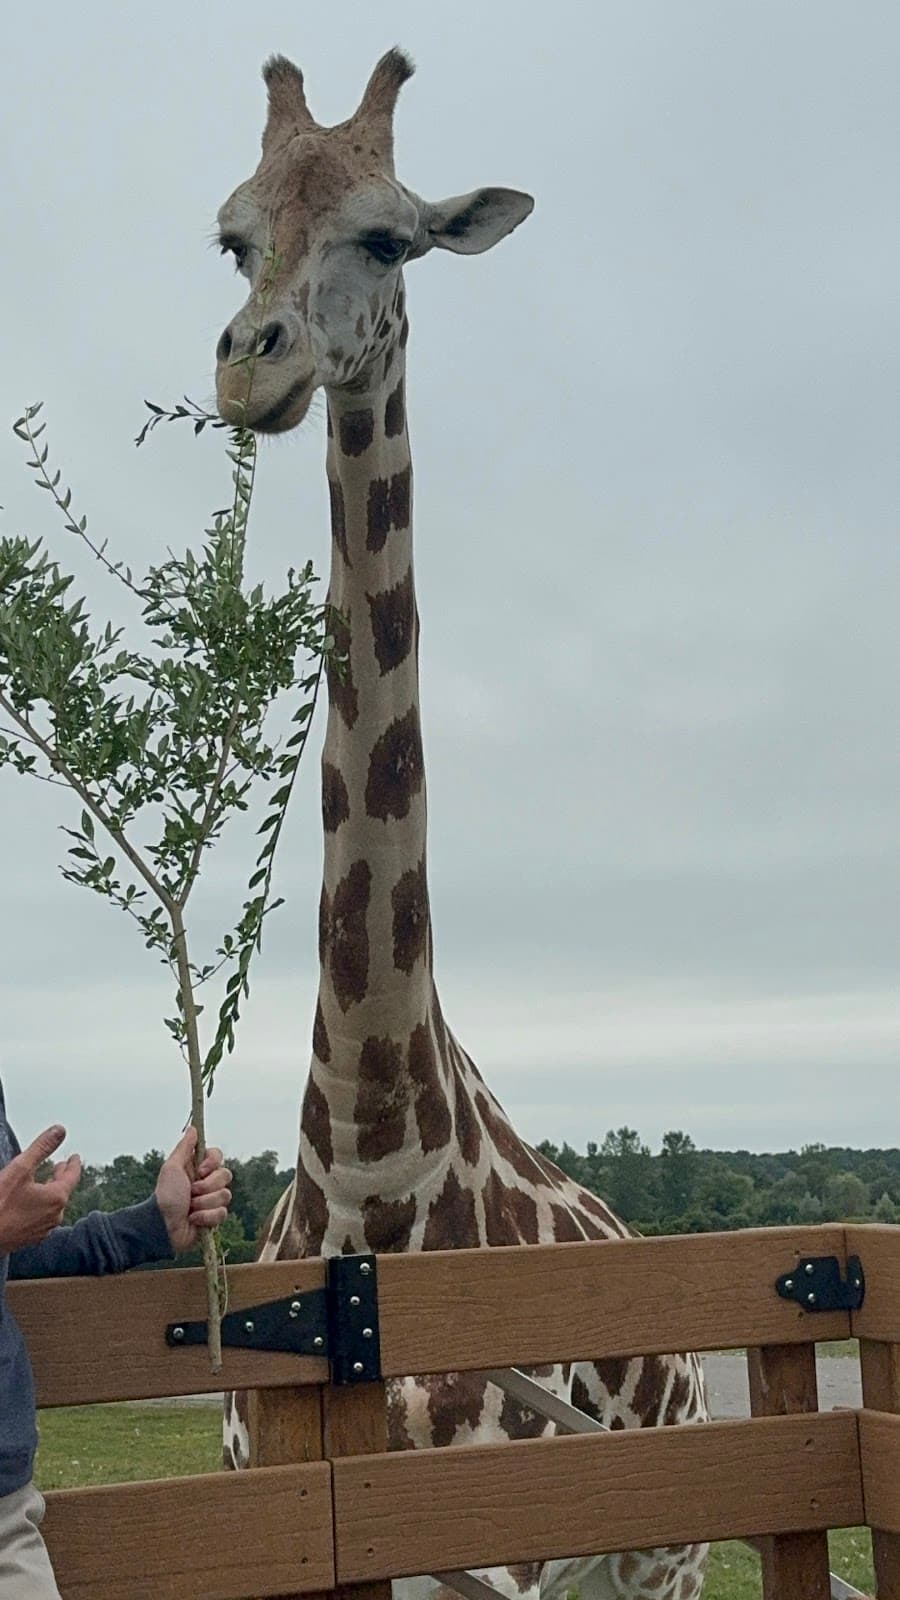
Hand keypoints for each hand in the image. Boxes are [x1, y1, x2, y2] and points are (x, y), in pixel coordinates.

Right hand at [0, 1126, 82, 1254]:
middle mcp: (54, 1216)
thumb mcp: (20, 1168)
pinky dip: (41, 1206)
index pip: (72, 1177)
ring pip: (52, 1206)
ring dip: (51, 1192)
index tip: (74, 1158)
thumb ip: (42, 1148)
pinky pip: (41, 1218)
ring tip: (46, 1184)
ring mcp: (42, 1229)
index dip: (73, 1165)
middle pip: (62, 1192)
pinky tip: (32, 1204)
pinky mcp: (30, 1238)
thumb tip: (60, 1130)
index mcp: (56, 1198)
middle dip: (61, 1177)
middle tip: (60, 1167)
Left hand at [154, 1127, 231, 1254]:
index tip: (200, 1171)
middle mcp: (206, 1182)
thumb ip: (184, 1148)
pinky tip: (194, 1220)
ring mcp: (211, 1200)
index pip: (218, 1157)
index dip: (212, 1164)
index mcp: (197, 1168)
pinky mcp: (213, 1218)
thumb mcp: (172, 1168)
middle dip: (207, 1186)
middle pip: (226, 1175)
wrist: (163, 1226)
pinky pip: (223, 1213)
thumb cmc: (165, 1196)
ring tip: (190, 1208)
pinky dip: (206, 1217)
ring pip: (226, 1195)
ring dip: (204, 1203)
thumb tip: (193, 1128)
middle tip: (191, 1192)